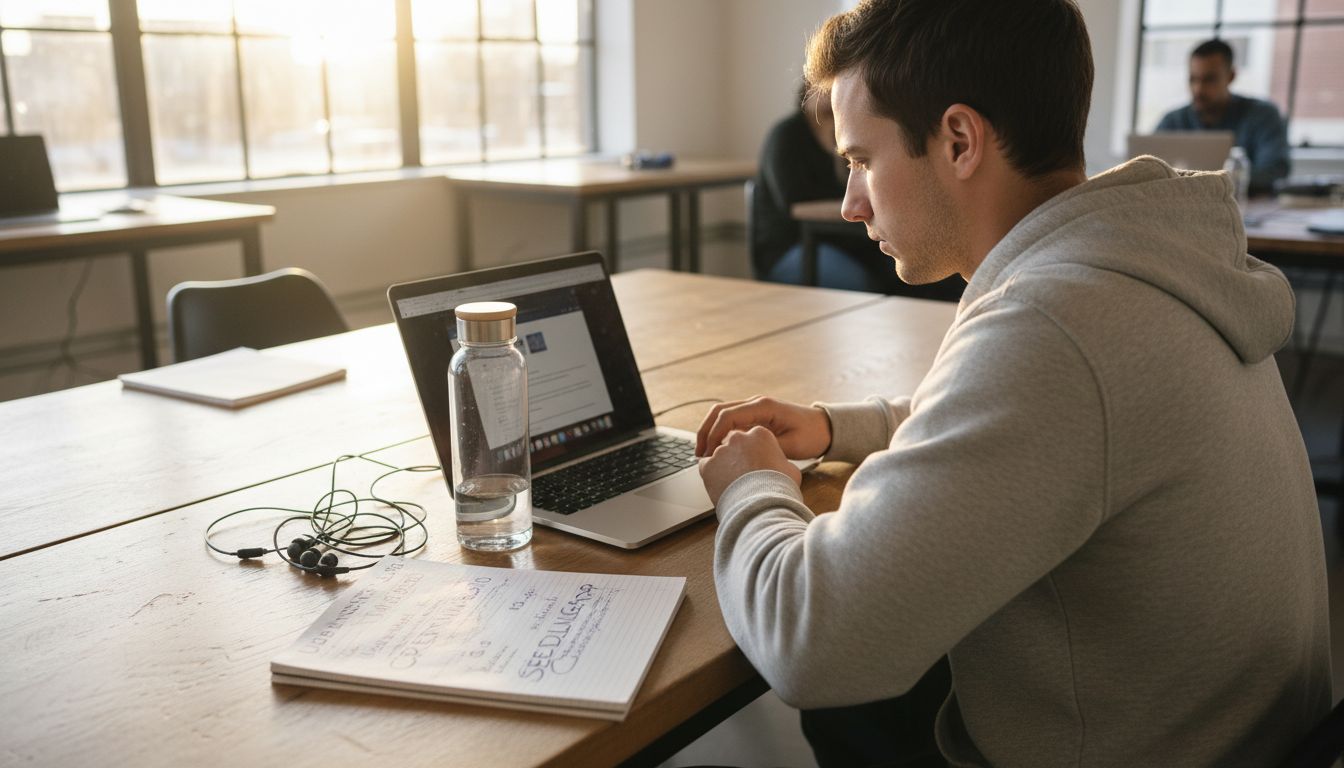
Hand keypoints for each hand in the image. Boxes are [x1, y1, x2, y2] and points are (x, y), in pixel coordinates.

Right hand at [696, 396, 831, 458]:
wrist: (825, 428)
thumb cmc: (812, 435)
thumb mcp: (792, 446)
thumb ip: (766, 448)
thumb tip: (742, 456)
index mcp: (764, 407)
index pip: (728, 415)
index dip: (714, 434)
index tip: (708, 453)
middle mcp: (756, 403)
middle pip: (719, 411)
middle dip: (705, 431)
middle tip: (699, 454)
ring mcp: (754, 409)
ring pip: (722, 415)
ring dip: (710, 432)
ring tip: (703, 454)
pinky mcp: (755, 417)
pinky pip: (731, 423)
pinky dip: (720, 434)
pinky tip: (717, 451)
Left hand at [699, 426, 801, 505]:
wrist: (760, 506)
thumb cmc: (779, 489)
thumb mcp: (791, 471)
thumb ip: (781, 463)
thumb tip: (782, 466)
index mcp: (760, 434)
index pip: (753, 440)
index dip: (755, 454)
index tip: (757, 466)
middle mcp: (738, 438)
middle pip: (735, 445)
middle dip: (738, 458)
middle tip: (743, 476)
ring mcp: (721, 450)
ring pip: (720, 457)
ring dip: (724, 467)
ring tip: (734, 486)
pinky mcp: (707, 465)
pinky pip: (706, 467)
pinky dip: (711, 475)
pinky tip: (722, 486)